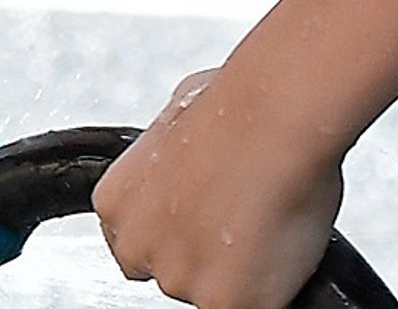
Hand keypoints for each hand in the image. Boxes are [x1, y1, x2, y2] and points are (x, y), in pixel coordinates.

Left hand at [92, 69, 345, 308]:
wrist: (275, 119)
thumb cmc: (235, 109)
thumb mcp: (175, 121)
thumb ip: (166, 161)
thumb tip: (182, 156)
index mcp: (117, 202)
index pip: (134, 245)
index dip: (173, 237)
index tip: (197, 226)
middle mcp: (139, 245)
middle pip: (169, 273)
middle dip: (201, 257)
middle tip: (236, 224)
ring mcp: (181, 280)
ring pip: (210, 293)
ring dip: (236, 272)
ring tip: (264, 224)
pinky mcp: (225, 303)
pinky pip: (252, 305)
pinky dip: (270, 290)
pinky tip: (281, 246)